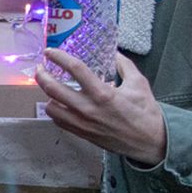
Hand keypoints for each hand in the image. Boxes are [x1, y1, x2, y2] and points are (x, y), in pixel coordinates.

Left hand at [36, 50, 166, 166]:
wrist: (150, 141)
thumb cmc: (145, 112)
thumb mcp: (138, 83)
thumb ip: (124, 65)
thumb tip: (114, 53)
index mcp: (103, 93)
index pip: (75, 69)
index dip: (59, 57)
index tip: (50, 51)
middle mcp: (88, 109)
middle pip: (53, 89)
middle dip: (42, 75)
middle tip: (40, 68)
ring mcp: (82, 123)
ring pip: (51, 107)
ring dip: (48, 95)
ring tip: (51, 88)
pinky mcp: (82, 133)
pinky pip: (58, 121)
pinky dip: (55, 110)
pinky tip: (60, 104)